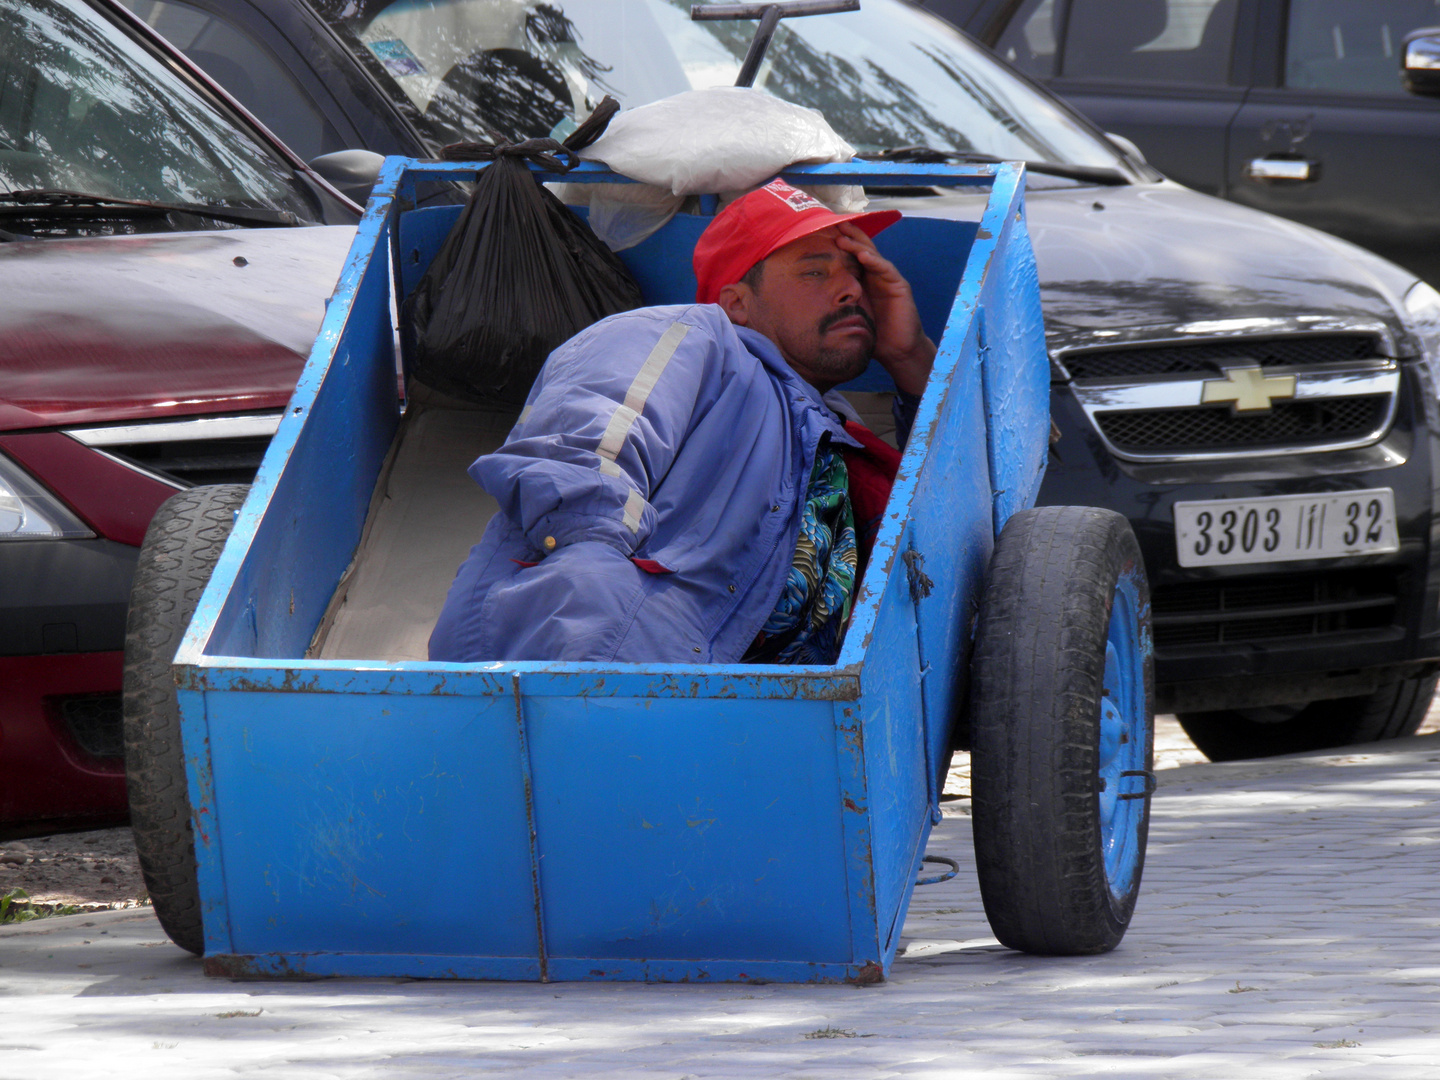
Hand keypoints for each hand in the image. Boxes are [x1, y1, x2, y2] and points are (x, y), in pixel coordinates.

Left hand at [836, 221, 935, 396]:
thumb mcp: (850, 315)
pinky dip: (874, 261)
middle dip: (848, 235)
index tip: (821, 233)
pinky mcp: (899, 286)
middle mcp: (876, 276)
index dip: (838, 244)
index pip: (850, 256)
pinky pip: (885, 269)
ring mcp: (888, 279)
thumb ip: (836, 305)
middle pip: (861, 248)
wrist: (898, 351)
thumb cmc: (874, 334)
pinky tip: (862, 255)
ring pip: (872, 255)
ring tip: (843, 236)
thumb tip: (805, 303)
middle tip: (831, 223)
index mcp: (864, 280)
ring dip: (857, 244)